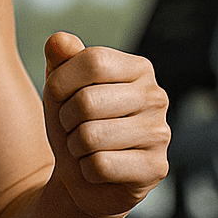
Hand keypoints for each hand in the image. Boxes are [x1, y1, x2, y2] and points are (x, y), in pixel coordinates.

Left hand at [43, 32, 169, 217]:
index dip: (61, 81)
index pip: (93, 61)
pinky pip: (100, 166)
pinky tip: (98, 169)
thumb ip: (60, 59)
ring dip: (74, 147)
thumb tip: (59, 40)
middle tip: (73, 128)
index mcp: (138, 69)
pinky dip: (86, 170)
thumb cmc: (75, 124)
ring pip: (90, 136)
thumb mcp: (61, 88)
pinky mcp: (156, 168)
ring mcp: (160, 134)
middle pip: (87, 101)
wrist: (85, 177)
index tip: (57, 96)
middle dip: (65, 119)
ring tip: (85, 148)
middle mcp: (156, 97)